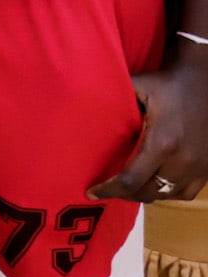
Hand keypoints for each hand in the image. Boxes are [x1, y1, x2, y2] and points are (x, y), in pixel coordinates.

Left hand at [91, 42, 207, 202]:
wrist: (205, 81)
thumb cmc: (167, 83)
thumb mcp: (137, 86)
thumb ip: (113, 99)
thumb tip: (80, 106)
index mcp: (162, 143)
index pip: (131, 180)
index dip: (109, 190)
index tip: (91, 193)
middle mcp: (182, 160)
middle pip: (148, 192)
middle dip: (124, 194)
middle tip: (107, 188)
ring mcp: (199, 167)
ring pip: (167, 195)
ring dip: (146, 194)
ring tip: (128, 186)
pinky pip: (187, 193)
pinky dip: (169, 193)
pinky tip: (155, 183)